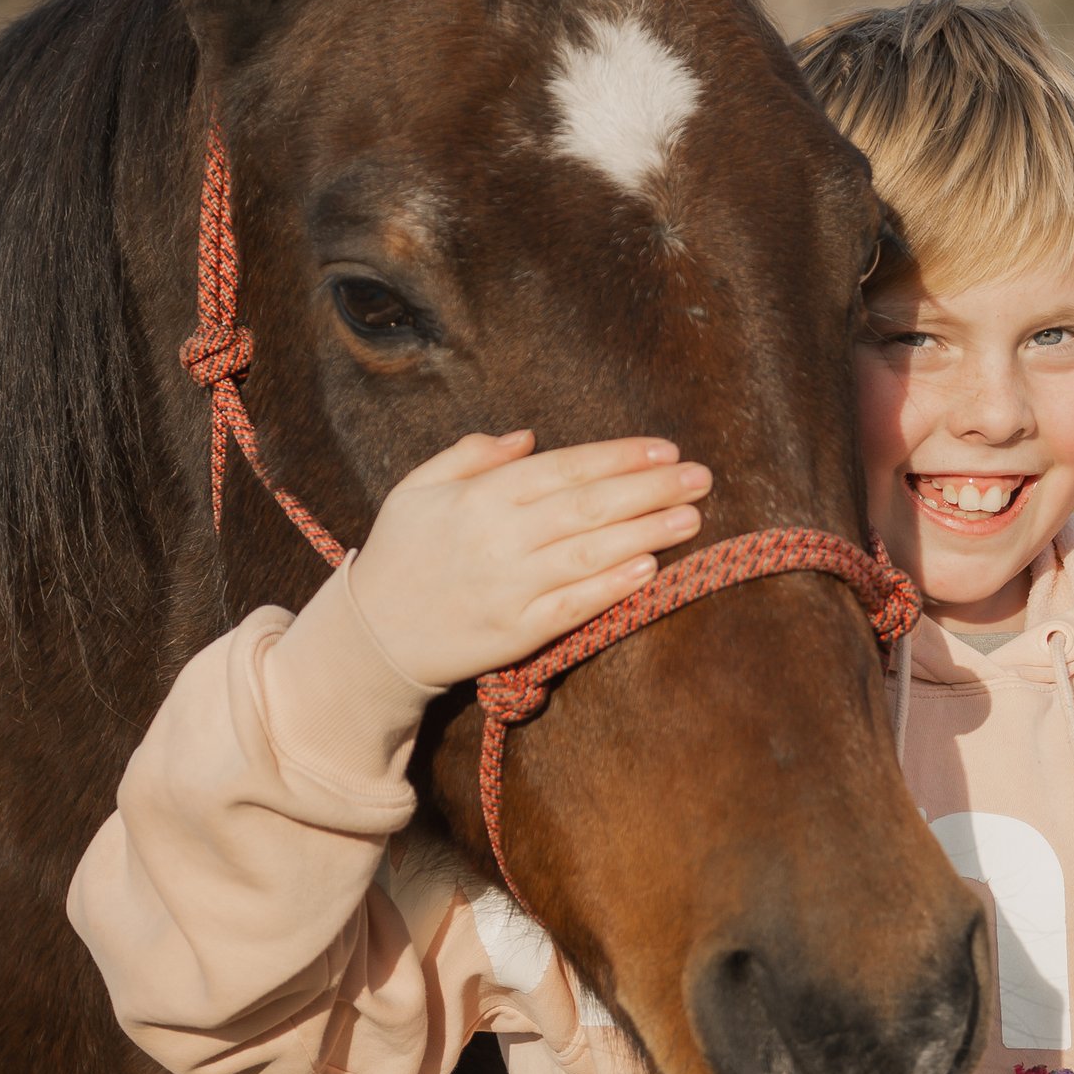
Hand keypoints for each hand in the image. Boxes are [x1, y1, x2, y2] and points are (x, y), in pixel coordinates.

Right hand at [346, 431, 711, 692]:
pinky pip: (574, 606)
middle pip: (589, 507)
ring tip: (693, 518)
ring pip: (590, 554)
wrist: (371, 635)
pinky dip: (613, 587)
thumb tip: (529, 437)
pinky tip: (652, 568)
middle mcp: (499, 538)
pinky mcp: (516, 632)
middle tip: (702, 478)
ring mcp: (510, 588)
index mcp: (481, 496)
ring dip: (647, 533)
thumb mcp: (419, 488)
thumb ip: (470, 456)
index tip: (666, 450)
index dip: (619, 457)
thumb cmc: (402, 553)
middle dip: (650, 489)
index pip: (565, 468)